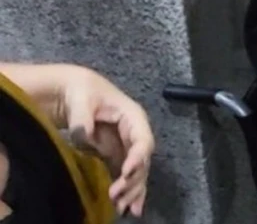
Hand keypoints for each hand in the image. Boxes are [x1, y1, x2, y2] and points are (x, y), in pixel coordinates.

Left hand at [61, 67, 154, 216]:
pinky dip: (127, 189)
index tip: (126, 173)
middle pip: (142, 160)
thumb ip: (83, 119)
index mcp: (133, 116)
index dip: (138, 157)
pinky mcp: (114, 154)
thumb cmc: (81, 90)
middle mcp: (134, 133)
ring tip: (124, 208)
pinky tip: (128, 206)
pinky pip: (124, 174)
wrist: (70, 90)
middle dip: (133, 180)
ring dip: (132, 190)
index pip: (143, 139)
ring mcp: (125, 145)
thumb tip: (85, 137)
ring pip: (136, 171)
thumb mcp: (81, 99)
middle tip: (118, 197)